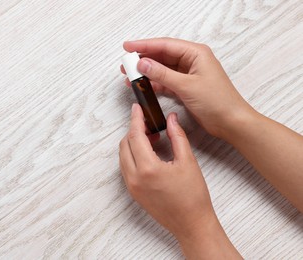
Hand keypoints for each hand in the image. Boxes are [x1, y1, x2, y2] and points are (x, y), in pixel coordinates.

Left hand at [120, 104, 213, 234]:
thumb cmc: (193, 196)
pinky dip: (132, 156)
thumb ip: (177, 136)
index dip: (136, 119)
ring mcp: (131, 187)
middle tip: (148, 124)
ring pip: (123, 156)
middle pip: (125, 144)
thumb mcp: (188, 162)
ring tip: (151, 138)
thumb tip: (171, 119)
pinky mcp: (133, 193)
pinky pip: (126, 167)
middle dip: (134, 130)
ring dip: (132, 143)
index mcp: (147, 169)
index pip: (135, 136)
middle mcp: (134, 178)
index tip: (137, 108)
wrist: (192, 224)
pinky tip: (148, 153)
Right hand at [121, 38, 254, 138]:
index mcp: (195, 53)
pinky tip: (143, 86)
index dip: (144, 45)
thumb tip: (143, 64)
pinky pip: (166, 81)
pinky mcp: (185, 87)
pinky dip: (154, 83)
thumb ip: (162, 74)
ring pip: (162, 69)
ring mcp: (188, 74)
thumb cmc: (218, 101)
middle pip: (162, 55)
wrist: (230, 121)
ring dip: (147, 72)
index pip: (165, 45)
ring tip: (130, 76)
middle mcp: (191, 61)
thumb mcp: (186, 85)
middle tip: (126, 64)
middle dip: (143, 59)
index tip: (128, 47)